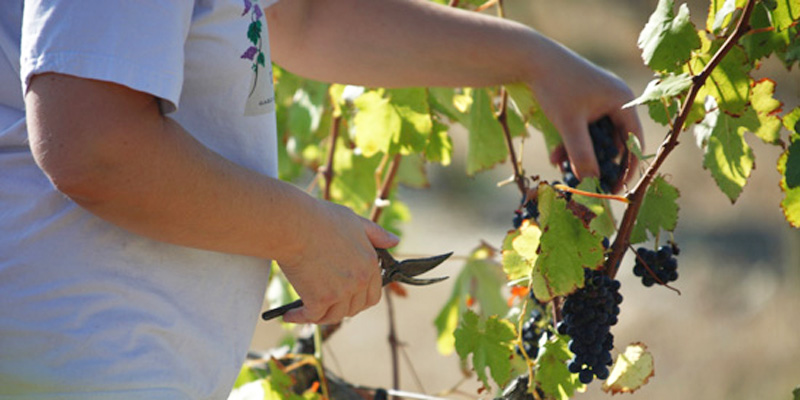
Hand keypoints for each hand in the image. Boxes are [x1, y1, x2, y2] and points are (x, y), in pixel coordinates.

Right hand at [277, 201, 398, 323]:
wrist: (294, 224)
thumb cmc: (321, 219)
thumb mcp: (355, 221)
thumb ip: (376, 234)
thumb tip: (395, 241)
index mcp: (370, 263)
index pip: (373, 295)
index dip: (359, 299)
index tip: (346, 298)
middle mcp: (359, 280)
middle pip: (353, 308)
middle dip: (339, 308)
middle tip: (324, 304)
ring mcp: (340, 292)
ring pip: (333, 316)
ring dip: (320, 315)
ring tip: (305, 310)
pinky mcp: (319, 300)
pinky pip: (311, 317)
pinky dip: (299, 317)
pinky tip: (289, 314)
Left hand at [528, 40, 643, 191]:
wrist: (531, 58)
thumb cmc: (555, 86)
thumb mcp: (569, 123)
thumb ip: (581, 153)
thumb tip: (590, 181)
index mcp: (622, 101)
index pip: (633, 141)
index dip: (626, 167)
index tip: (614, 189)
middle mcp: (615, 100)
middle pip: (613, 141)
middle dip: (596, 162)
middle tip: (585, 183)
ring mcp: (599, 100)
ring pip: (595, 138)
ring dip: (579, 154)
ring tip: (560, 166)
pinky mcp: (582, 102)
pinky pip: (583, 129)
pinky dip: (571, 142)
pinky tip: (555, 156)